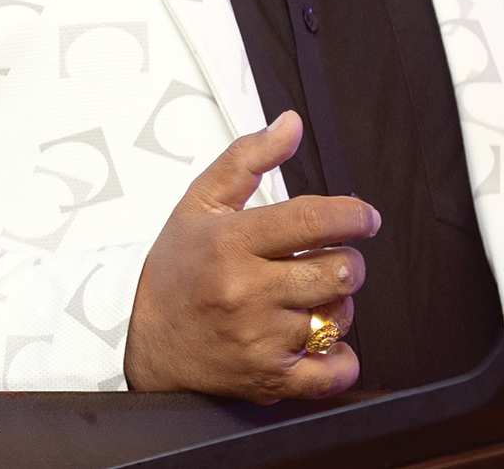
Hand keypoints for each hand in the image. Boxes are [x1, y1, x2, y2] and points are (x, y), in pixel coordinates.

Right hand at [124, 111, 379, 401]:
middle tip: (333, 259)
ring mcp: (259, 339)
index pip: (313, 220)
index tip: (363, 217)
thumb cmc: (177, 269)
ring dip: (339, 304)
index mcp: (234, 242)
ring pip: (339, 316)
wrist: (140, 338)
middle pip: (337, 270)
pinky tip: (323, 340)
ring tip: (313, 297)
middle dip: (348, 260)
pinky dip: (341, 360)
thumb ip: (249, 157)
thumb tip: (289, 125)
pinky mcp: (267, 379)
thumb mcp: (201, 201)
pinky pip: (330, 374)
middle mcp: (248, 291)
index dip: (352, 215)